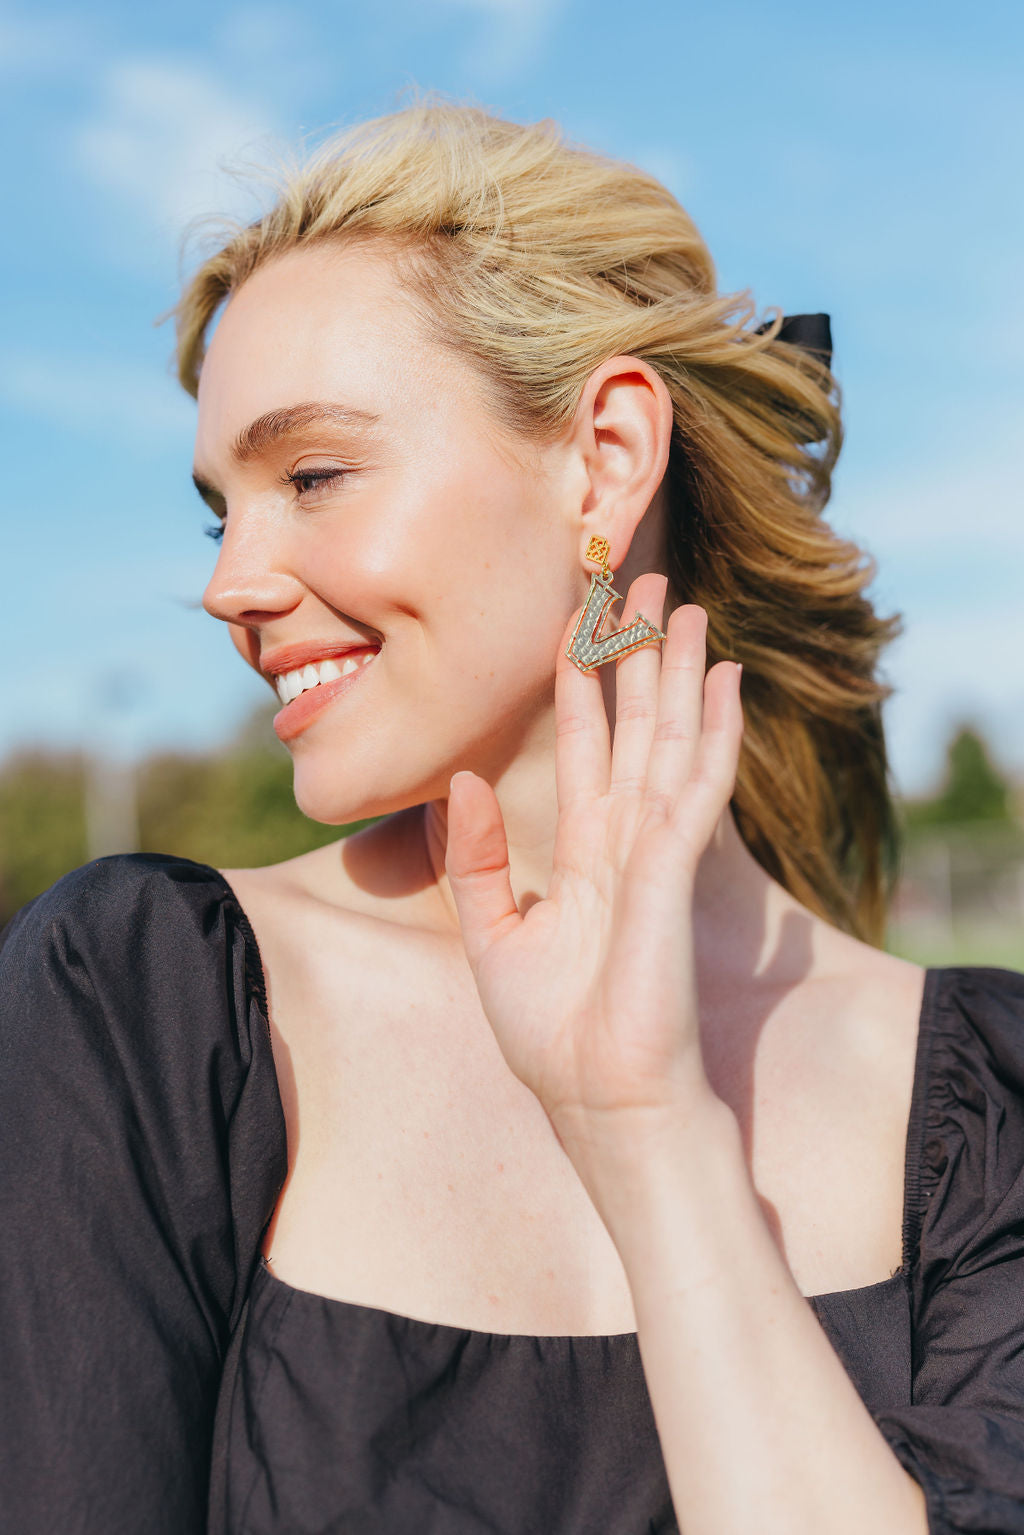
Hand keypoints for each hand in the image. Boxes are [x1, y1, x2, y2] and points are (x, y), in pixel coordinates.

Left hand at [445, 572, 743, 1156]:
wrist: (601, 1104)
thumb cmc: (554, 1037)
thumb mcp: (493, 939)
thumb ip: (475, 861)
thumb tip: (460, 783)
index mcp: (583, 855)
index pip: (583, 749)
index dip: (583, 685)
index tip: (580, 624)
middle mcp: (624, 842)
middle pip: (634, 729)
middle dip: (640, 656)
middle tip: (646, 583)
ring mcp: (654, 854)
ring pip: (671, 742)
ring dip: (681, 675)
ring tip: (689, 608)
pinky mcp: (672, 875)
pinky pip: (696, 789)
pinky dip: (712, 734)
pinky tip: (724, 683)